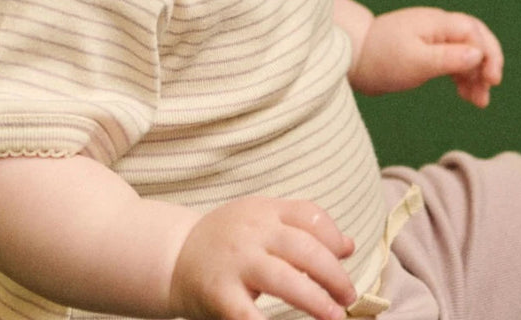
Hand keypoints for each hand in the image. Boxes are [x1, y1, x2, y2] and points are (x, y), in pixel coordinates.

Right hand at [170, 197, 355, 319]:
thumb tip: (347, 245)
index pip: (309, 215)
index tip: (346, 257)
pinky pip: (249, 314)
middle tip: (348, 296)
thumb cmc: (227, 240)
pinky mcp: (220, 294)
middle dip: (333, 274)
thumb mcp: (261, 220)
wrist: (172, 255)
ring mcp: (235, 262)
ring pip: (284, 280)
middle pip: (303, 248)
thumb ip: (301, 226)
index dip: (334, 237)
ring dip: (315, 300)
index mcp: (264, 210)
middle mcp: (251, 232)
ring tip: (334, 316)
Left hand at [350, 6, 503, 105]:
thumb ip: (448, 58)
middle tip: (490, 88)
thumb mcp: (417, 62)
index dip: (489, 54)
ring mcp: (430, 38)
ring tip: (479, 102)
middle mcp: (437, 26)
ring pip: (465, 52)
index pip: (474, 32)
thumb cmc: (381, 58)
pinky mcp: (424, 51)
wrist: (351, 57)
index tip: (492, 80)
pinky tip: (466, 95)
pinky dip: (462, 77)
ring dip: (475, 75)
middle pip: (474, 40)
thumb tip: (478, 54)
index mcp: (436, 23)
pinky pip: (452, 60)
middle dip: (487, 64)